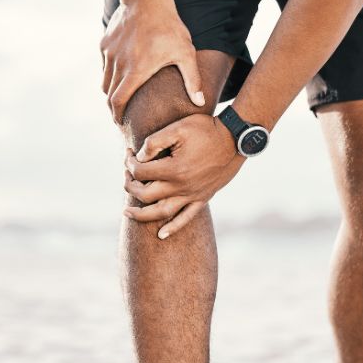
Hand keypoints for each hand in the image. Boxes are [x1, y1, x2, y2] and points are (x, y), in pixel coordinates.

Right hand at [100, 0, 204, 123]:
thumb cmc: (169, 28)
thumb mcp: (185, 54)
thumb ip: (193, 81)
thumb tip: (200, 104)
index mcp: (135, 72)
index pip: (118, 102)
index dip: (117, 116)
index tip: (121, 124)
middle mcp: (118, 64)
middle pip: (108, 95)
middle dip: (113, 109)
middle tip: (121, 118)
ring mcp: (109, 54)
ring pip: (104, 81)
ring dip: (111, 92)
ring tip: (121, 99)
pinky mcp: (105, 44)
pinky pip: (104, 66)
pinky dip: (109, 75)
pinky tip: (121, 76)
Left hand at [123, 114, 245, 238]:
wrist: (236, 138)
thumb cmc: (206, 130)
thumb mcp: (178, 128)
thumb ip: (154, 142)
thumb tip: (139, 156)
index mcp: (173, 169)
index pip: (140, 172)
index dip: (130, 162)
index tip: (129, 152)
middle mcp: (181, 186)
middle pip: (145, 195)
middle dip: (130, 185)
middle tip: (126, 175)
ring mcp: (192, 195)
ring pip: (161, 212)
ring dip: (141, 214)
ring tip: (127, 212)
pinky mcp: (203, 198)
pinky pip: (186, 218)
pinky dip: (173, 227)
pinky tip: (161, 235)